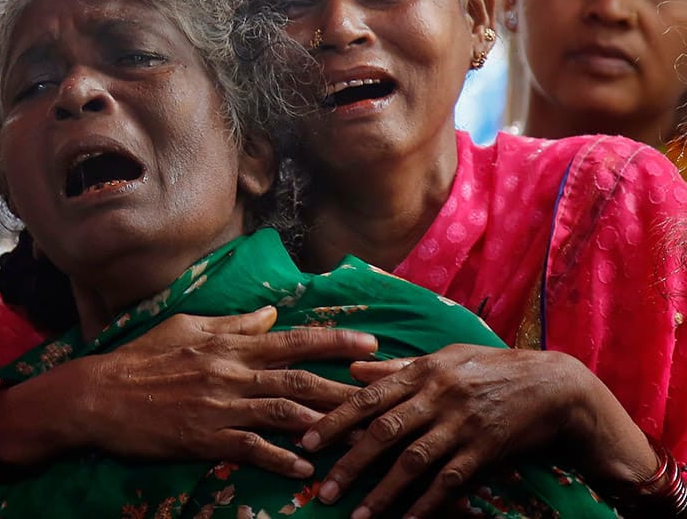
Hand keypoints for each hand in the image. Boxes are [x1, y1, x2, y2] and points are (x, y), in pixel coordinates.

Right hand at [67, 307, 376, 477]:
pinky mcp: (205, 437)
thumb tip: (269, 315)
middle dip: (347, 385)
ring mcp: (221, 405)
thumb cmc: (143, 356)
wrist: (100, 393)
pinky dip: (279, 458)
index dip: (336, 342)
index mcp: (231, 344)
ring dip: (324, 424)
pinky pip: (250, 448)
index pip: (294, 339)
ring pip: (284, 412)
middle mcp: (233, 371)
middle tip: (384, 392)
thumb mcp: (187, 326)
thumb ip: (233, 323)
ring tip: (359, 437)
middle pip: (301, 377)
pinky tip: (305, 467)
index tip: (371, 344)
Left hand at [300, 344, 644, 517]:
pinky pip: (449, 482)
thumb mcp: (443, 357)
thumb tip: (353, 370)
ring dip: (383, 493)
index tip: (307, 442)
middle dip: (351, 465)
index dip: (336, 421)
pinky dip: (427, 504)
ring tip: (357, 516)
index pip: (368, 397)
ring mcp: (461, 425)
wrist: (551, 384)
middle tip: (325, 491)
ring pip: (413, 462)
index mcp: (422, 371)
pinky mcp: (484, 450)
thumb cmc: (490, 367)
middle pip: (384, 432)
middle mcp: (437, 396)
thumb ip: (396, 368)